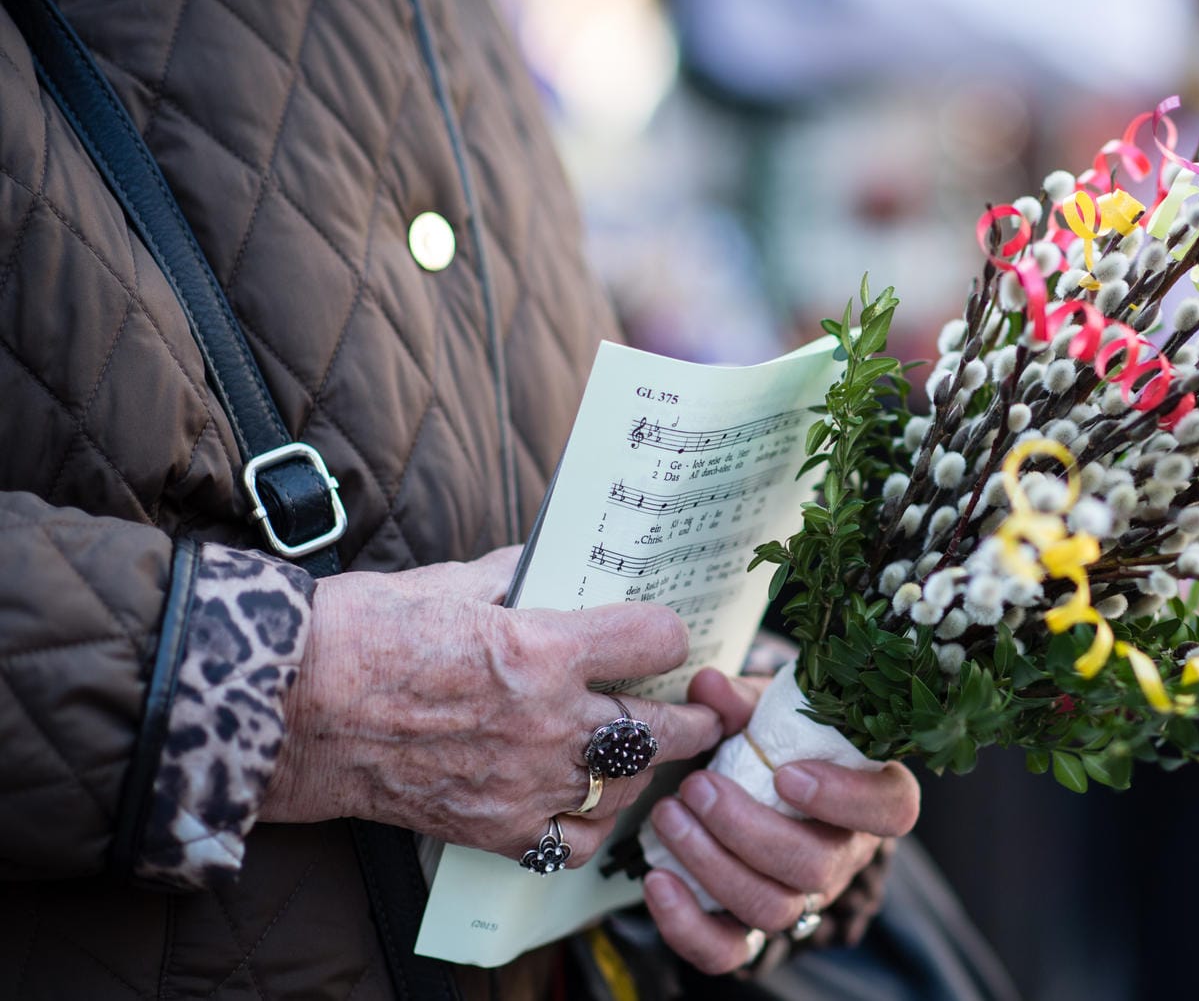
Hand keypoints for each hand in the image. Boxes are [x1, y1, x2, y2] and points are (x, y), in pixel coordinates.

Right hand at [262, 546, 722, 863]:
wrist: (289, 708)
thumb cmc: (362, 634)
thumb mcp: (452, 581)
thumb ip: (519, 577)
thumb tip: (551, 562)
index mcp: (544, 649)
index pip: (657, 641)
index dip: (668, 635)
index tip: (665, 637)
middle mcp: (548, 722)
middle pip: (664, 728)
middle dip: (693, 714)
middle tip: (704, 706)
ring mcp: (526, 784)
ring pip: (628, 787)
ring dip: (645, 767)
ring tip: (645, 750)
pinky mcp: (496, 829)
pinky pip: (578, 842)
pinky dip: (593, 824)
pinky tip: (590, 801)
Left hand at [642, 667, 919, 973]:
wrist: (745, 781)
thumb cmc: (771, 742)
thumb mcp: (765, 712)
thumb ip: (742, 700)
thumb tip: (707, 688)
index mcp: (869, 795)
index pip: (891, 811)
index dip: (846, 799)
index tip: (787, 774)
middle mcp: (843, 856)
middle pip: (817, 868)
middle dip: (749, 829)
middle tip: (696, 787)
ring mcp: (801, 900)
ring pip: (773, 908)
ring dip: (712, 863)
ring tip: (667, 815)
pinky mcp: (752, 930)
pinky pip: (728, 951)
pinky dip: (687, 924)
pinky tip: (657, 880)